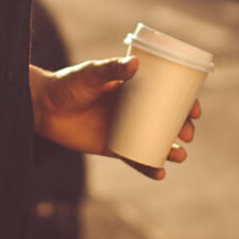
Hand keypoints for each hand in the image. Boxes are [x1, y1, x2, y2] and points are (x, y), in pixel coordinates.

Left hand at [31, 58, 199, 179]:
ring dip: (172, 151)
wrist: (43, 107)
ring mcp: (125, 129)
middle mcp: (134, 110)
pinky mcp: (113, 148)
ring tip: (179, 155)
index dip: (185, 102)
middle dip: (183, 129)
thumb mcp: (90, 74)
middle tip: (187, 134)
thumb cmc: (67, 84)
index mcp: (134, 89)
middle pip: (167, 121)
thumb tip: (135, 65)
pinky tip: (159, 173)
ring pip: (156, 142)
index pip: (167, 95)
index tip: (195, 110)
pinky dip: (149, 167)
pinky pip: (136, 159)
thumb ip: (110, 69)